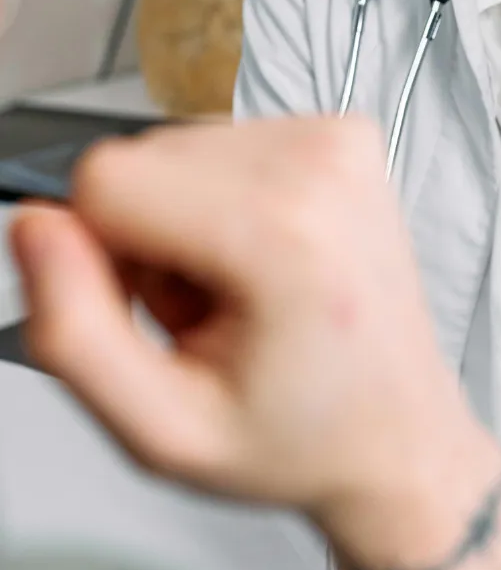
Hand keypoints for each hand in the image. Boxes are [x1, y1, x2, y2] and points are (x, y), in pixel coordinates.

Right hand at [10, 115, 500, 569]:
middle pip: (141, 157)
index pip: (106, 178)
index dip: (100, 256)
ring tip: (240, 293)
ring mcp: (340, 140)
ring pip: (179, 146)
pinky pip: (227, 142)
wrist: (396, 432)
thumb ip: (73, 333)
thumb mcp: (161, 431)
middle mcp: (320, 165)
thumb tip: (33, 225)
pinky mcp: (345, 132)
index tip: (157, 315)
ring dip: (185, 221)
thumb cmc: (296, 437)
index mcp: (283, 233)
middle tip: (206, 313)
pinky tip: (266, 261)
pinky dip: (226, 200)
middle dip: (146, 239)